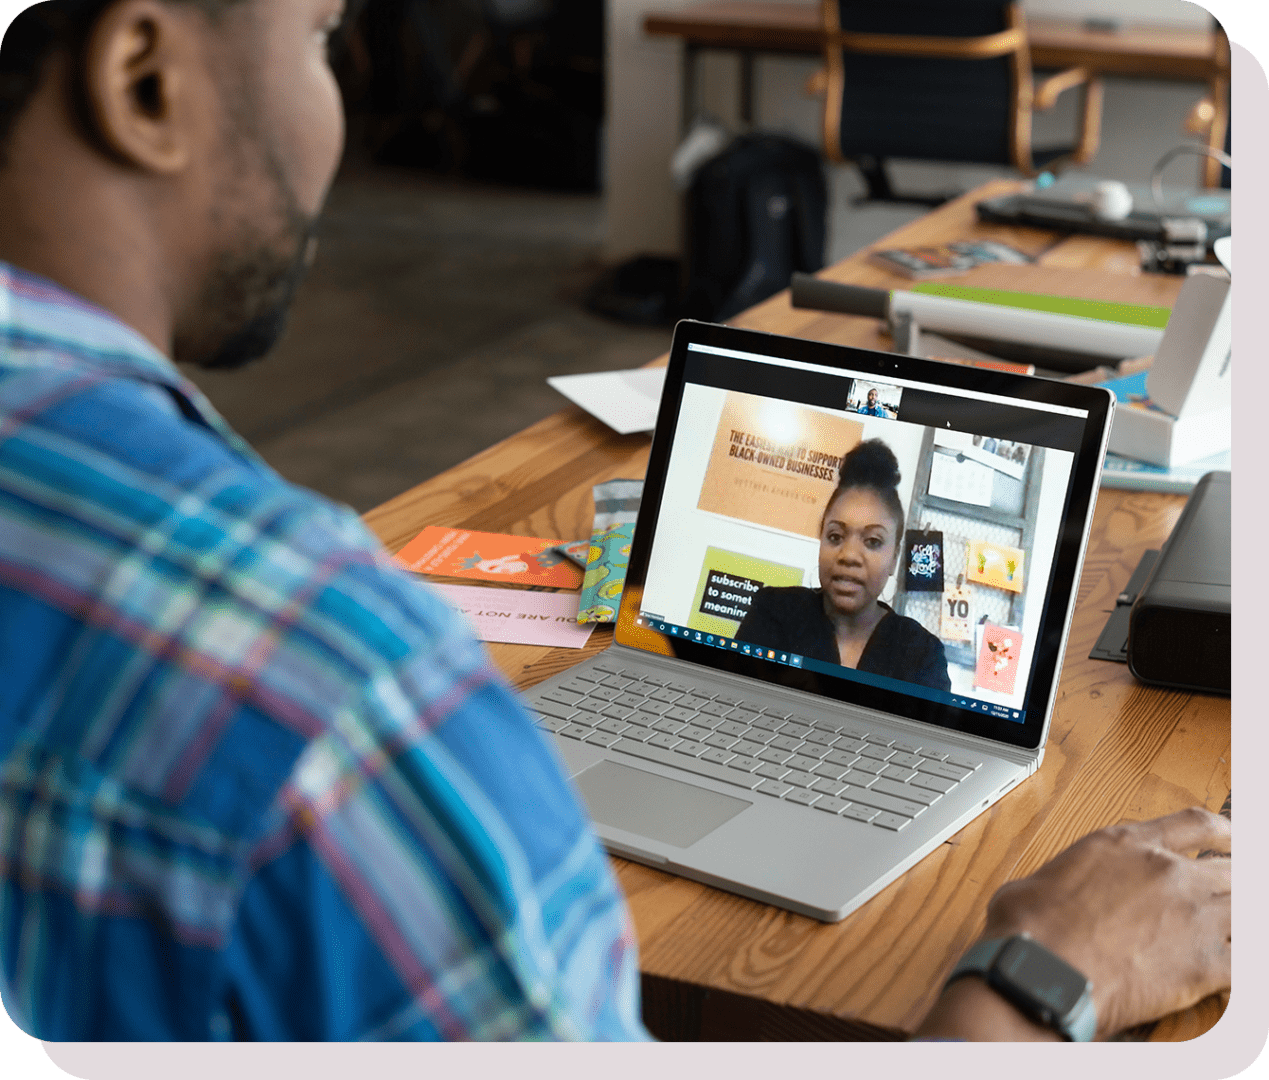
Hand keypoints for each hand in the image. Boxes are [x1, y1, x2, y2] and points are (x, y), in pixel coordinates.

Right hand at [978, 807, 1231, 1039]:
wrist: (1042, 970)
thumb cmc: (1031, 927)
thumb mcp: (1044, 879)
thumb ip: (1072, 878)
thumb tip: (1060, 893)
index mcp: (1126, 845)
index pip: (1194, 824)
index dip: (1224, 831)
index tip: (1233, 838)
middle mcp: (1167, 873)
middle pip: (1231, 870)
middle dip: (1235, 884)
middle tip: (1232, 894)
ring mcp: (1192, 917)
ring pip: (1244, 911)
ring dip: (1237, 922)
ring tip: (1229, 933)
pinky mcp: (1205, 965)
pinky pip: (1246, 963)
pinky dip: (1239, 968)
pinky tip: (1230, 976)